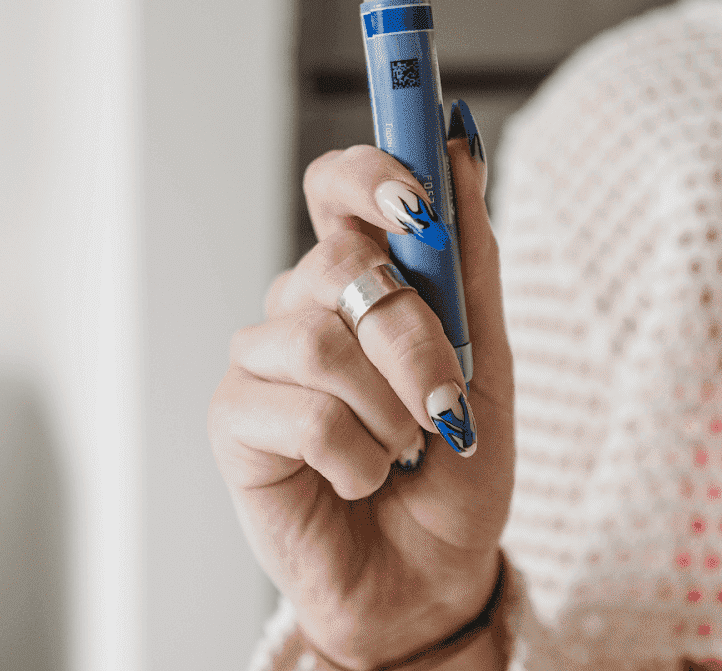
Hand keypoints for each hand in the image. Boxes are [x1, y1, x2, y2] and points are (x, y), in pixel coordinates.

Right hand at [209, 135, 512, 668]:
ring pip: (322, 338)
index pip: (336, 186)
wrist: (432, 576)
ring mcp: (261, 359)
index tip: (418, 200)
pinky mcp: (234, 419)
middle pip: (342, 263)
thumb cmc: (453, 470)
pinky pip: (303, 411)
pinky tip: (357, 479)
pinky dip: (357, 457)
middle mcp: (300, 306)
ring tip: (403, 451)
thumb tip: (461, 144)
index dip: (368, 174)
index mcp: (357, 278)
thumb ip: (469, 260)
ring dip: (391, 412)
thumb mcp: (487, 361)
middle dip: (416, 338)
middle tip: (446, 401)